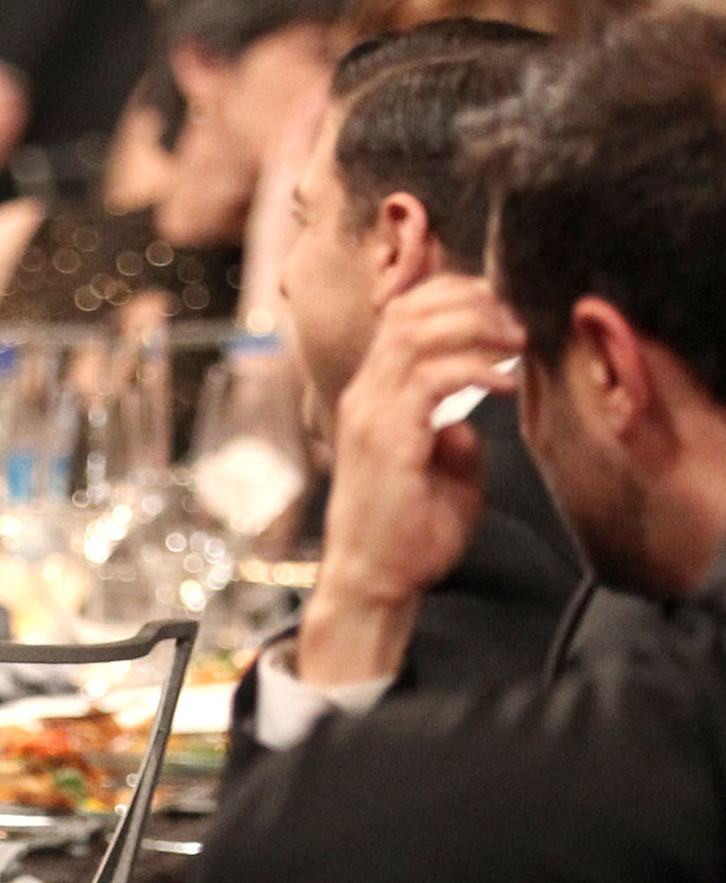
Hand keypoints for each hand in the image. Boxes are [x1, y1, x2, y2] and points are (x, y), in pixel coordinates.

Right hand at [295, 278, 524, 687]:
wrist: (375, 582)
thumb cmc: (408, 537)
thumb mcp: (445, 474)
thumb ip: (453, 438)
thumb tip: (468, 423)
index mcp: (373, 397)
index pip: (404, 315)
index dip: (456, 299)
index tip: (504, 316)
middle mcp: (364, 396)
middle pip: (410, 310)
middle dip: (472, 302)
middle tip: (518, 326)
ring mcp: (370, 414)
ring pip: (416, 331)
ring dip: (476, 327)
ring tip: (516, 346)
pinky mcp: (386, 437)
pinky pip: (430, 377)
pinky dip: (475, 371)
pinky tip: (506, 387)